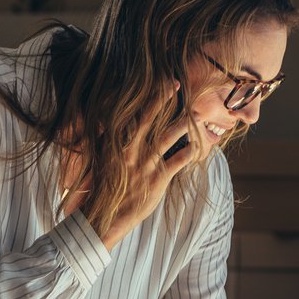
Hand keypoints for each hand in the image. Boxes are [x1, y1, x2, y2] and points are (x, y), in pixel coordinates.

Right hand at [80, 84, 205, 248]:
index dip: (151, 98)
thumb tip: (103, 122)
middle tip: (178, 84)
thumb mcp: (101, 159)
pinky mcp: (158, 179)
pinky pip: (177, 162)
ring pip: (167, 138)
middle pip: (150, 119)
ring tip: (195, 116)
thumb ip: (105, 139)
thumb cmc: (103, 186)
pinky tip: (197, 146)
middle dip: (164, 100)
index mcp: (117, 143)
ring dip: (182, 125)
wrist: (104, 215)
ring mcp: (146, 164)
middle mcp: (132, 150)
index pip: (135, 114)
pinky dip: (188, 153)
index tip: (163, 84)